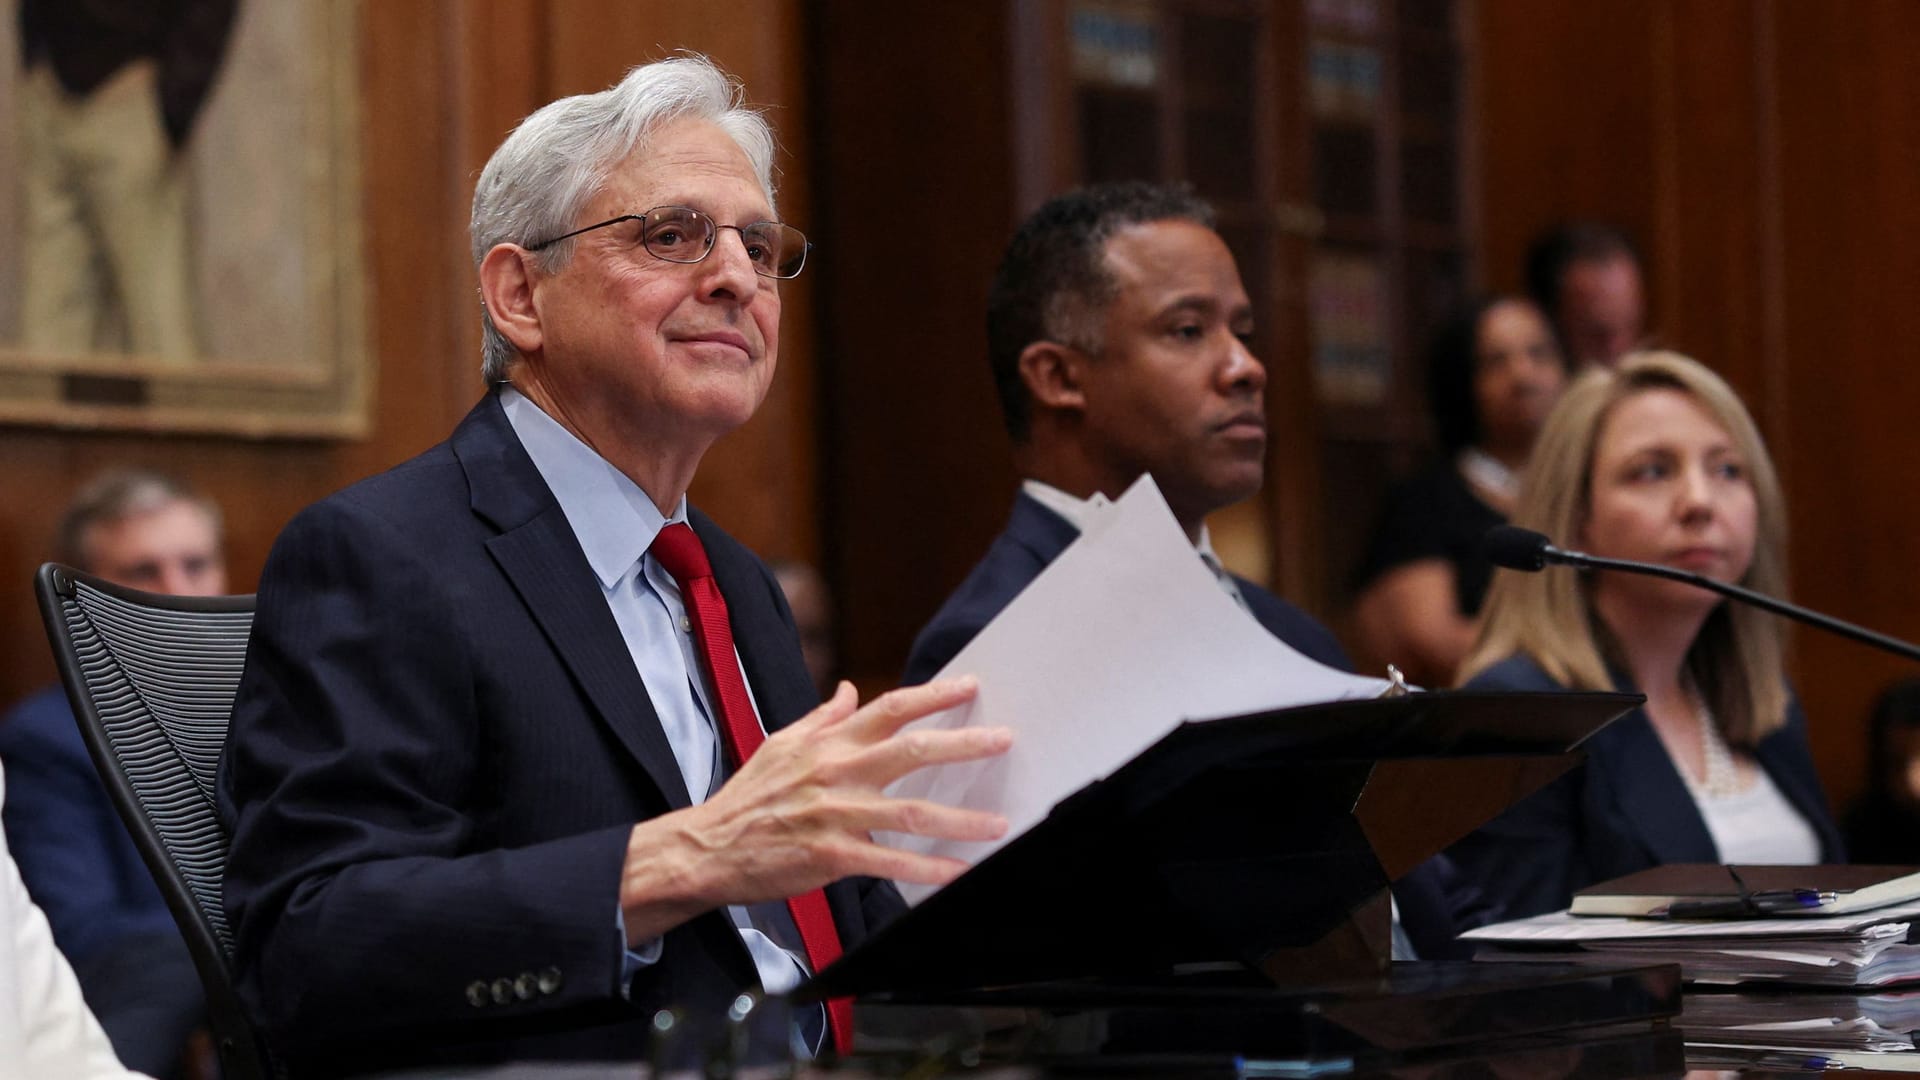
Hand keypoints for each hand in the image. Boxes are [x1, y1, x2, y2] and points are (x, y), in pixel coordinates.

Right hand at [618, 677, 1010, 940]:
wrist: (709, 847)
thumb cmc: (748, 797)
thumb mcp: (781, 744)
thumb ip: (823, 718)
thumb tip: (850, 690)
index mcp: (829, 743)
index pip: (890, 709)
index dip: (934, 696)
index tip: (970, 687)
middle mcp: (838, 772)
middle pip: (912, 751)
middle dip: (964, 744)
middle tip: (1003, 739)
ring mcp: (837, 815)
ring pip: (911, 813)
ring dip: (960, 819)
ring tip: (998, 823)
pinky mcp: (833, 855)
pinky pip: (890, 862)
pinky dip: (928, 870)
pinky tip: (958, 872)